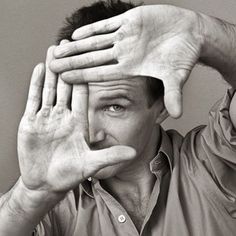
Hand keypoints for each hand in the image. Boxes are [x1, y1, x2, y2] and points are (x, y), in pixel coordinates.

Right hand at [17, 44, 135, 195]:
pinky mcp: (31, 122)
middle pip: (66, 85)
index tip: (90, 58)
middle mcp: (64, 116)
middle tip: (71, 43)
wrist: (46, 183)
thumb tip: (133, 152)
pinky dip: (37, 83)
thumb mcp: (91, 164)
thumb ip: (110, 156)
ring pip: (50, 87)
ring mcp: (47, 117)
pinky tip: (40, 68)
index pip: (83, 94)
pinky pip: (34, 99)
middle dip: (69, 65)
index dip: (86, 76)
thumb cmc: (69, 174)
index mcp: (79, 123)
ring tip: (55, 49)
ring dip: (53, 69)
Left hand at [50, 5, 202, 117]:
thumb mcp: (177, 75)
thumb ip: (173, 94)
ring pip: (95, 43)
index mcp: (131, 68)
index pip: (101, 74)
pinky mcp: (130, 21)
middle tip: (51, 65)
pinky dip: (91, 30)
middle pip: (93, 59)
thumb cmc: (184, 55)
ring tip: (58, 49)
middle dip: (72, 62)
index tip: (65, 79)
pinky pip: (106, 26)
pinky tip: (76, 35)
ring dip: (76, 46)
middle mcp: (124, 54)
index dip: (83, 76)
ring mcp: (125, 38)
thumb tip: (176, 115)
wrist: (190, 34)